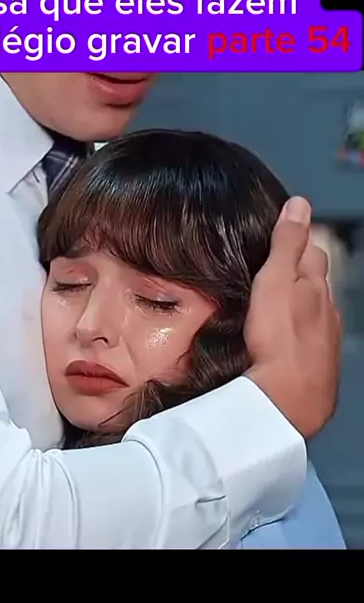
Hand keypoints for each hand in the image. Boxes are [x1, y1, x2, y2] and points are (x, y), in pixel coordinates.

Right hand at [245, 197, 341, 438]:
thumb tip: (299, 203)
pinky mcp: (320, 367)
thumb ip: (286, 244)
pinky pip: (312, 342)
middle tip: (277, 271)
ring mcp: (327, 340)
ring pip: (317, 314)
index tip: (283, 236)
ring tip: (279, 308)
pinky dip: (300, 336)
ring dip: (302, 308)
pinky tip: (288, 343)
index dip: (298, 242)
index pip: (312, 252)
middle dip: (301, 275)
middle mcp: (328, 310)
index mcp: (315, 286)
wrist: (289, 399)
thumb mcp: (275, 281)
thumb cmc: (278, 337)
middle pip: (317, 284)